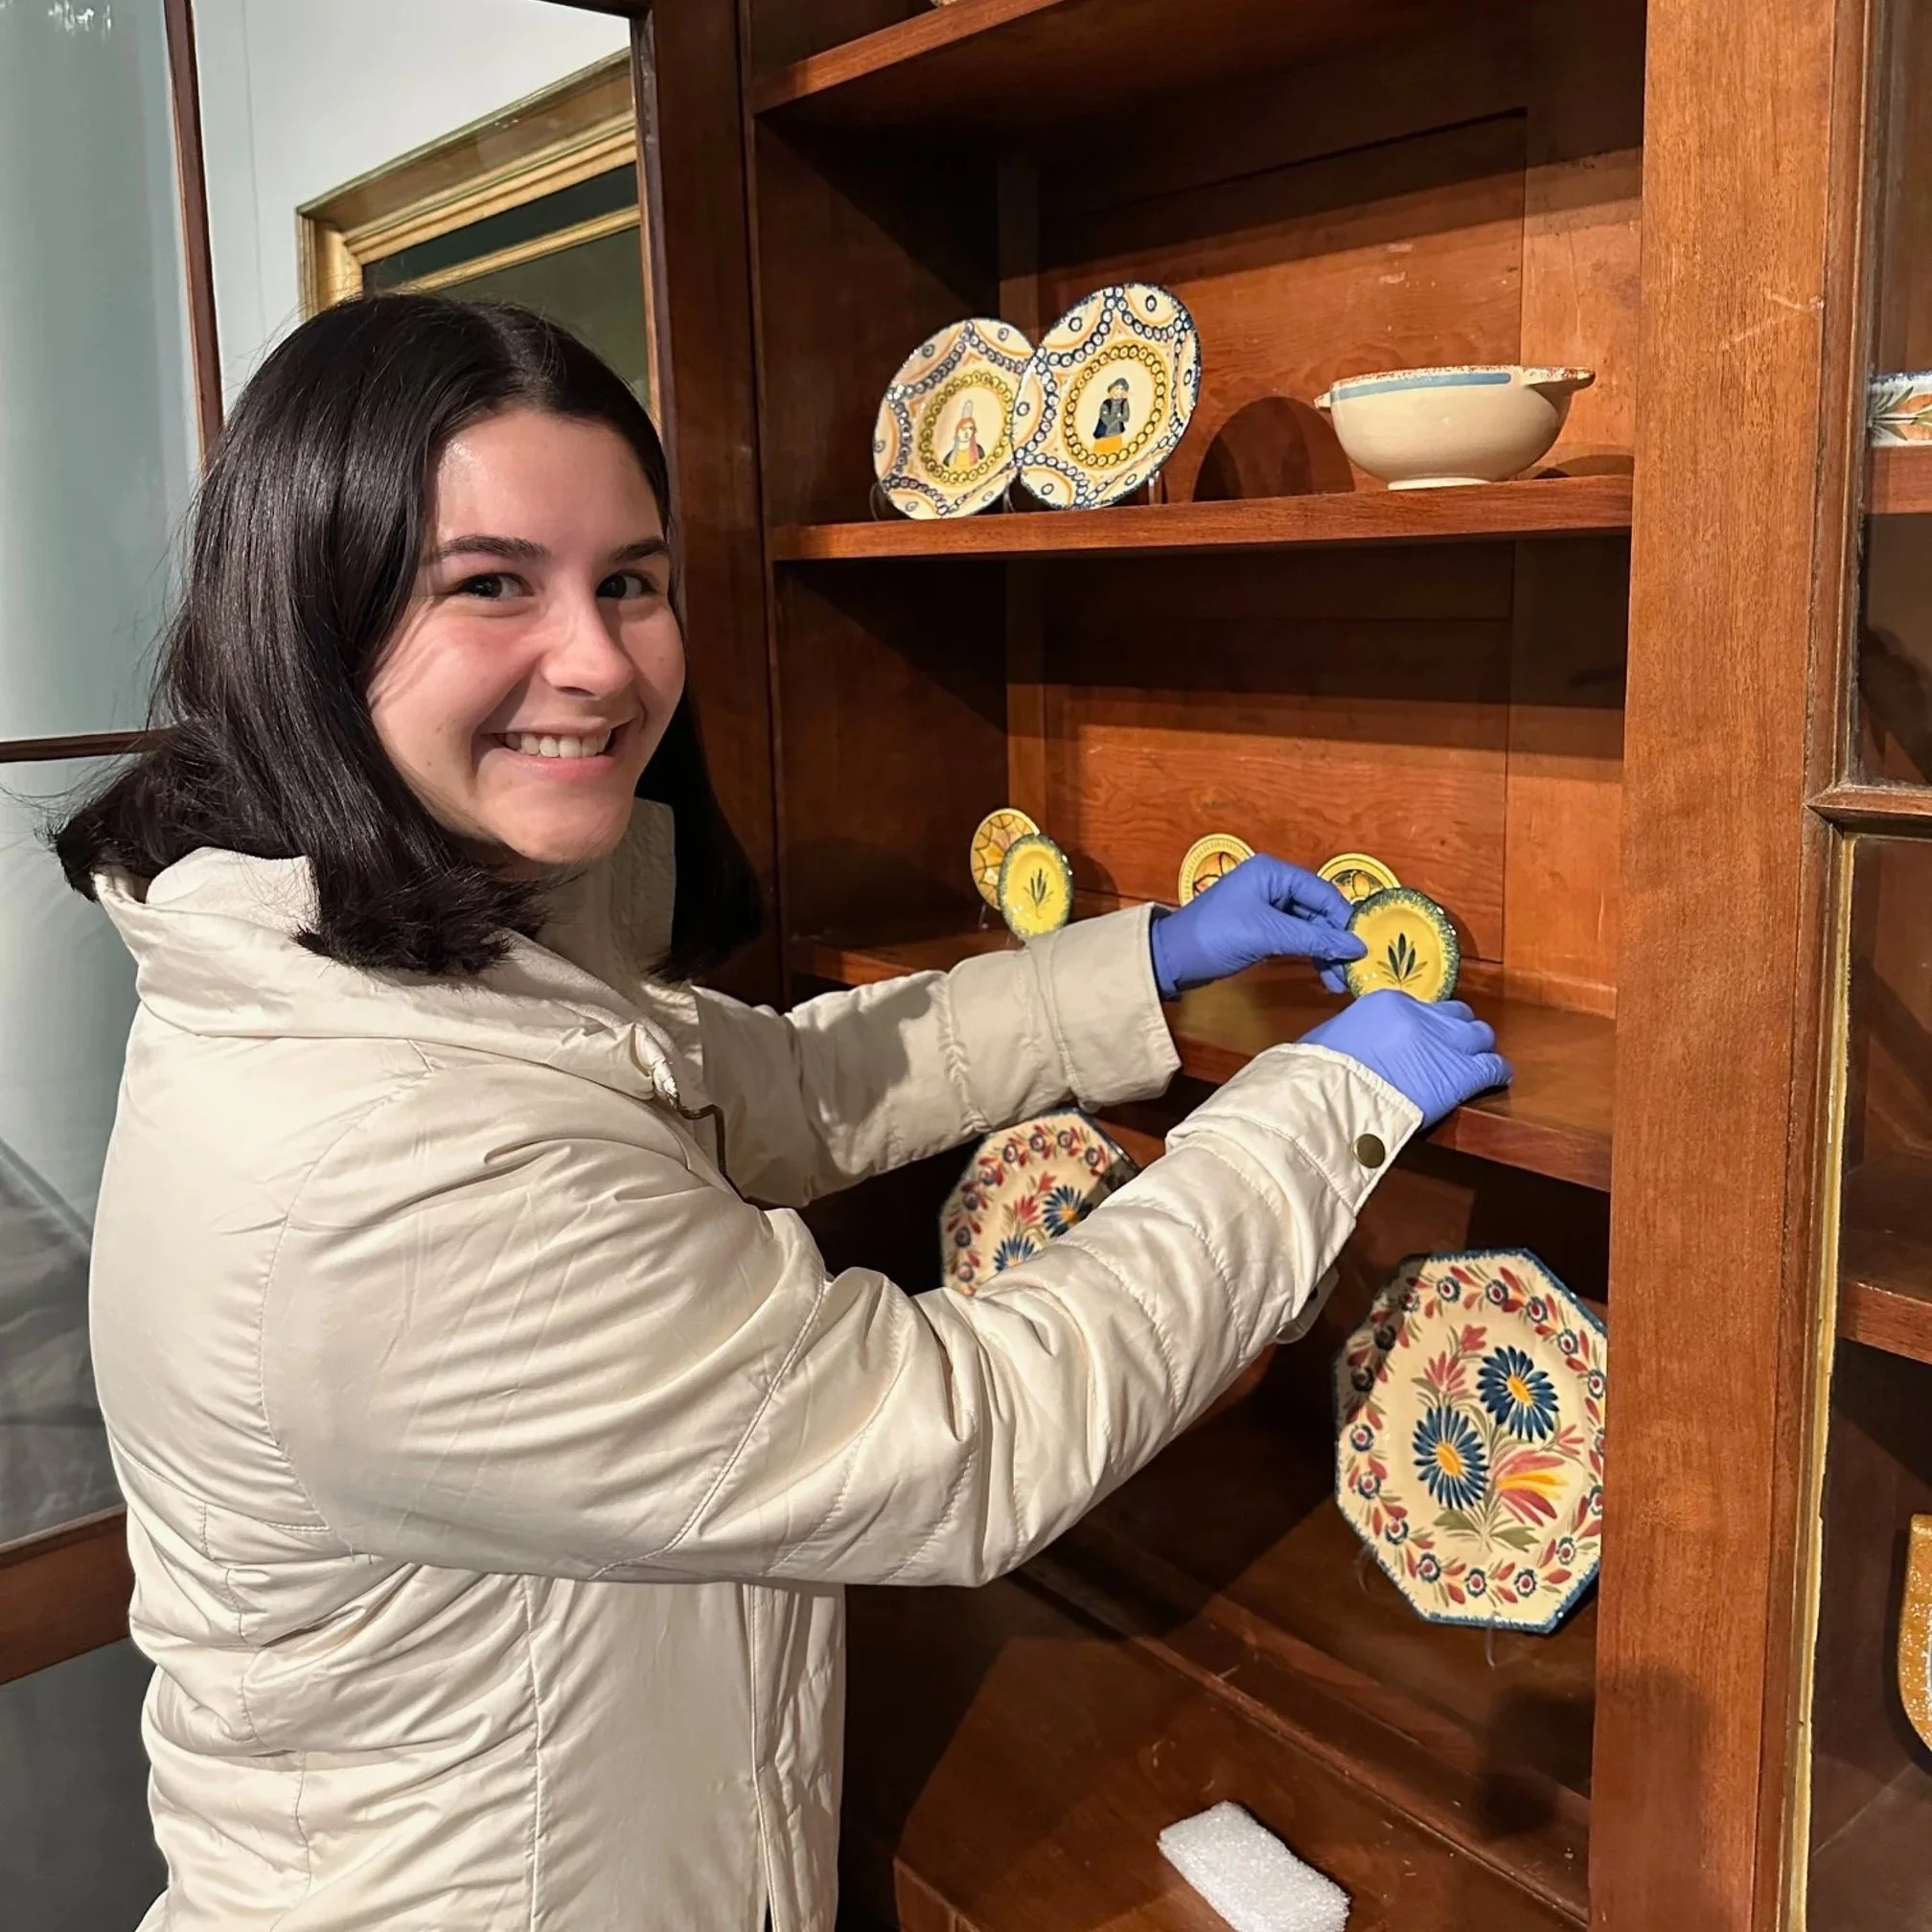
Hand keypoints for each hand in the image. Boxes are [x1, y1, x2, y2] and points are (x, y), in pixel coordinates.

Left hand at [1150, 855, 1365, 998]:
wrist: (1172, 958)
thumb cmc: (1216, 936)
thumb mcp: (1267, 935)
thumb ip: (1313, 938)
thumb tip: (1356, 946)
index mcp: (1273, 872)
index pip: (1322, 892)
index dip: (1344, 920)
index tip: (1363, 947)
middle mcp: (1273, 883)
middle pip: (1318, 910)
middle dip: (1335, 940)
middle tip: (1351, 971)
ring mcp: (1267, 906)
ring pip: (1308, 926)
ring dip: (1324, 952)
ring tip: (1338, 981)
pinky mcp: (1261, 927)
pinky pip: (1295, 937)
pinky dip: (1309, 954)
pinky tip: (1323, 974)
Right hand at [1300, 991, 1512, 1128]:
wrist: (1336, 1097)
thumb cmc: (1322, 1071)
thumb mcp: (1332, 1036)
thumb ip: (1356, 1032)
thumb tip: (1357, 1042)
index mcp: (1390, 1002)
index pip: (1422, 1007)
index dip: (1425, 1026)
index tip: (1421, 1040)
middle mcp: (1424, 1015)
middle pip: (1456, 1015)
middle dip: (1456, 1031)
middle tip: (1450, 1050)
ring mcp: (1447, 1043)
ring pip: (1481, 1035)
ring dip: (1478, 1048)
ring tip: (1475, 1062)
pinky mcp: (1462, 1074)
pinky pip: (1494, 1066)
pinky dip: (1498, 1071)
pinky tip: (1497, 1079)